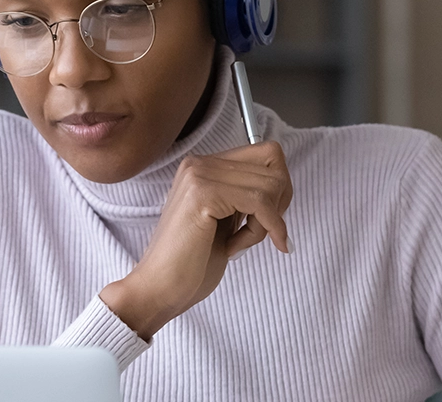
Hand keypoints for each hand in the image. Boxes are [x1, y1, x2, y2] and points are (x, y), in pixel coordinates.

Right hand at [99, 140, 292, 339]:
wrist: (159, 288)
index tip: (271, 219)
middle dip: (280, 202)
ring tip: (240, 243)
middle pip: (274, 162)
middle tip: (262, 231)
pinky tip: (237, 248)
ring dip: (267, 221)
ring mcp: (199, 175)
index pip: (267, 154)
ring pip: (270, 184)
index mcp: (204, 166)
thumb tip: (282, 184)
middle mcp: (200, 163)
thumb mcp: (226, 219)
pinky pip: (259, 203)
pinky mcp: (202, 194)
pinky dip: (261, 230)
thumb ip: (245, 197)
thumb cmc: (192, 263)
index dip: (280, 188)